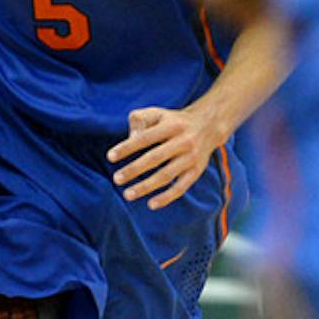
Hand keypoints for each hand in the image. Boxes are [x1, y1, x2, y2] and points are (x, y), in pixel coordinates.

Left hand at [106, 105, 224, 210]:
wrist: (207, 126)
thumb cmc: (172, 121)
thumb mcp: (156, 113)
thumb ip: (139, 120)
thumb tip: (130, 139)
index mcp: (171, 125)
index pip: (145, 138)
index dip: (127, 147)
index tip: (110, 157)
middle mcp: (183, 142)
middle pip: (155, 158)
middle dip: (134, 170)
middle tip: (117, 179)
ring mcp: (191, 158)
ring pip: (167, 175)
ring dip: (146, 187)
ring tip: (127, 195)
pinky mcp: (196, 172)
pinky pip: (181, 187)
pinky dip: (166, 198)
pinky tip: (151, 204)